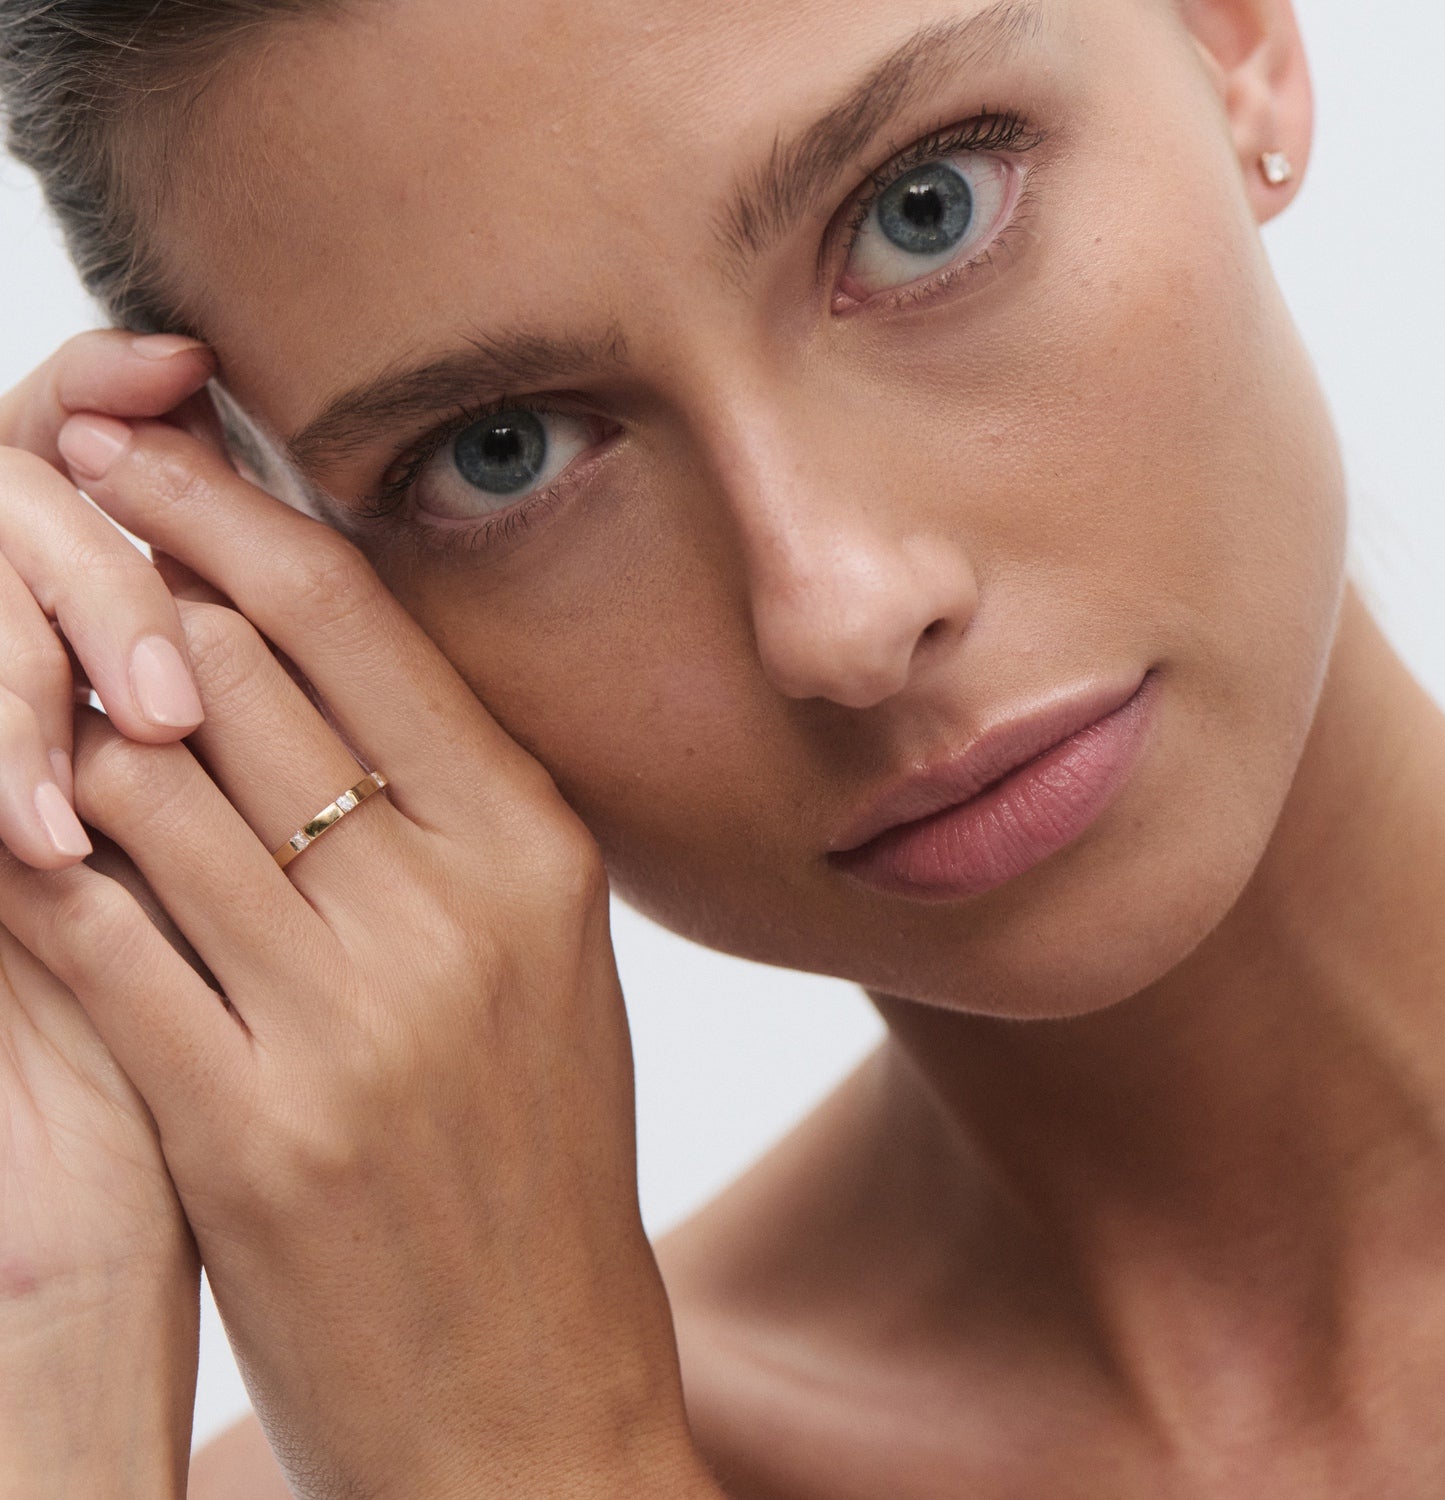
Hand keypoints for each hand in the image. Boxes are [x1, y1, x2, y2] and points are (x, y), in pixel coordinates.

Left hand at [0, 408, 718, 1498]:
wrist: (529, 1381)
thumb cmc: (537, 1154)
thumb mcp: (543, 956)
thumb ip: (450, 809)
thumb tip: (301, 655)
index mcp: (537, 853)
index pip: (355, 621)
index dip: (225, 512)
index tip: (136, 455)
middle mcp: (453, 914)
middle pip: (235, 676)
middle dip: (121, 589)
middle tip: (51, 527)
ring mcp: (350, 1022)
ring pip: (144, 788)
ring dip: (65, 728)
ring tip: (36, 694)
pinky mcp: (248, 1128)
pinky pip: (101, 939)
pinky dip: (42, 869)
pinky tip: (24, 832)